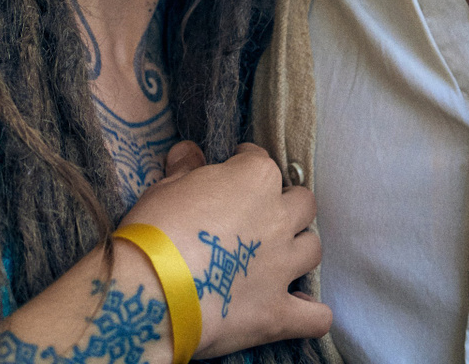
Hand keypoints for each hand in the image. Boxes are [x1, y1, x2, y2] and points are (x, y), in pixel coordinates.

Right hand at [119, 141, 328, 357]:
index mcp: (255, 179)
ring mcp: (282, 266)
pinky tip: (301, 310)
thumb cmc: (155, 231)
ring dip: (299, 251)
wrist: (152, 290)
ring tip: (278, 258)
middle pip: (302, 203)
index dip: (244, 166)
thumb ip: (185, 169)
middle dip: (286, 206)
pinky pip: (315, 316)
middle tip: (260, 217)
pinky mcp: (277, 311)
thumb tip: (188, 152)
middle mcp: (279, 218)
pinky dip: (311, 314)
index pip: (261, 161)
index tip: (233, 173)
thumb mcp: (164, 189)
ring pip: (312, 250)